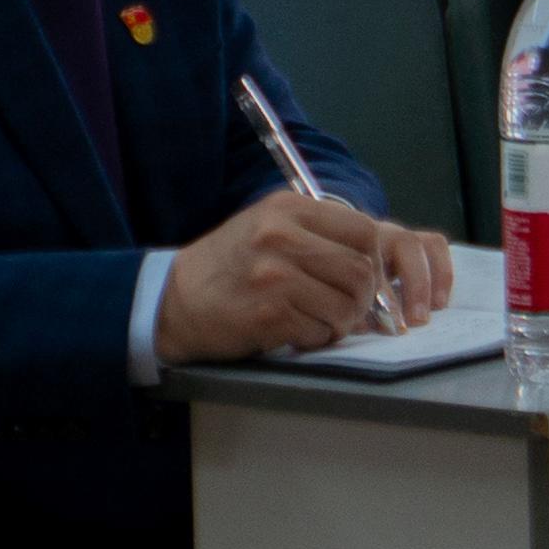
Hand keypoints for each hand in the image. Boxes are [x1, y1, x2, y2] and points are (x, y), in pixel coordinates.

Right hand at [157, 191, 435, 362]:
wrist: (174, 299)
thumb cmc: (229, 264)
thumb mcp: (269, 227)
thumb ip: (317, 234)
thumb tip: (375, 261)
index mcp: (288, 209)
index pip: (363, 230)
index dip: (373, 260)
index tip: (365, 278)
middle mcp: (283, 237)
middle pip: (361, 272)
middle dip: (362, 299)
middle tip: (346, 309)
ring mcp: (276, 276)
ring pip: (346, 306)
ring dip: (340, 323)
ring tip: (318, 321)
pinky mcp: (269, 314)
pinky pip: (319, 332)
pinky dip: (314, 339)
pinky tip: (294, 332)